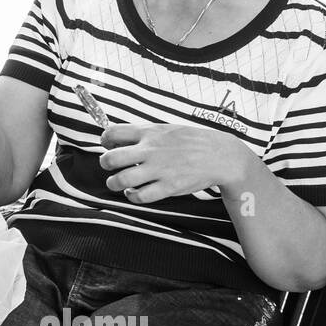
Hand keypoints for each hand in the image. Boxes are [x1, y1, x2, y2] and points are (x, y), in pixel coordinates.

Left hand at [99, 123, 248, 203]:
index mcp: (149, 132)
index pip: (112, 133)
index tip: (108, 145)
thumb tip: (117, 139)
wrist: (221, 155)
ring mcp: (159, 169)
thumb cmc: (191, 141)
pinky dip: (132, 196)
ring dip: (114, 183)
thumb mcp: (166, 129)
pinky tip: (134, 192)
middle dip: (105, 164)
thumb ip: (143, 134)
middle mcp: (151, 150)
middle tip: (110, 166)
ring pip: (121, 180)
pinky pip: (140, 196)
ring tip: (118, 182)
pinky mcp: (168, 187)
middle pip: (110, 159)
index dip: (105, 141)